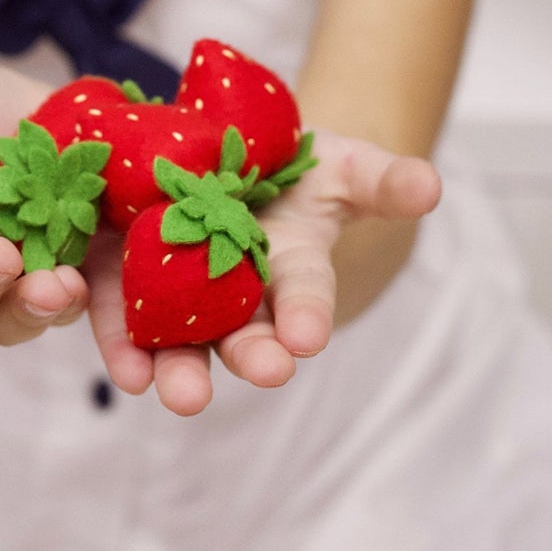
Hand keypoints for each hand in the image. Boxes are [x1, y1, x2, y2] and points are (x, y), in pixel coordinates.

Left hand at [85, 128, 440, 416]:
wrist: (225, 155)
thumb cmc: (296, 166)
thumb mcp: (344, 165)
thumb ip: (383, 180)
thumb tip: (429, 185)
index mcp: (293, 267)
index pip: (305, 294)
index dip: (308, 313)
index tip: (308, 338)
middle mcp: (239, 294)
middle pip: (243, 333)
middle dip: (250, 355)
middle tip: (259, 373)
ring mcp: (181, 293)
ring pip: (180, 341)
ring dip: (180, 370)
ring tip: (182, 395)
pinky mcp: (128, 278)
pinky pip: (122, 315)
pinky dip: (122, 343)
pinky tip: (128, 372)